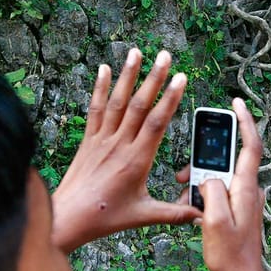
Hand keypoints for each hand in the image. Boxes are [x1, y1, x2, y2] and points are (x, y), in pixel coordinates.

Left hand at [51, 48, 200, 252]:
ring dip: (128, 75)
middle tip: (165, 56)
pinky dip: (100, 88)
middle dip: (154, 78)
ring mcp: (102, 140)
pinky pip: (95, 110)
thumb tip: (201, 214)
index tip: (181, 79)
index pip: (157, 123)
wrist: (69, 217)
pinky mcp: (88, 141)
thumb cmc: (106, 217)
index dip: (170, 98)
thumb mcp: (144, 216)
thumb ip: (175, 214)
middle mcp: (119, 145)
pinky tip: (104, 69)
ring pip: (118, 102)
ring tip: (136, 52)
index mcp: (137, 160)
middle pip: (140, 105)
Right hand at [200, 97, 264, 270]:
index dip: (245, 122)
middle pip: (227, 162)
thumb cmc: (229, 255)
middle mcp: (249, 190)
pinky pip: (220, 193)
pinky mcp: (240, 210)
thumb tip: (208, 177)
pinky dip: (204, 195)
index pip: (250, 145)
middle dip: (203, 162)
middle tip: (183, 175)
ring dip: (200, 183)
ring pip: (220, 178)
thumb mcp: (213, 221)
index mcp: (246, 188)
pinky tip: (191, 210)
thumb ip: (211, 191)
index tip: (237, 104)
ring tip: (183, 197)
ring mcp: (246, 201)